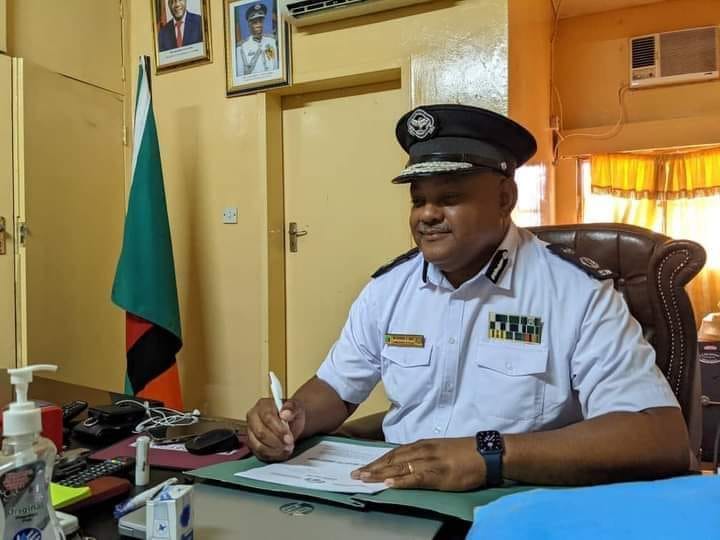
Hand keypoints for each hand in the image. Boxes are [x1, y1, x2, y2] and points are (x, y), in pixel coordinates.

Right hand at [246, 398, 305, 461]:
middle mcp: (253, 418)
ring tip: (288, 448)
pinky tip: (283, 452)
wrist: (292, 423)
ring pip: (259, 446)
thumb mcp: (297, 407)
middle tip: (289, 444)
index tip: (288, 435)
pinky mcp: (253, 445)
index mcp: (262, 405)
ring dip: (275, 450)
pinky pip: (260, 454)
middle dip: (277, 441)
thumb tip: (285, 413)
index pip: (267, 417)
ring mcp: (251, 432)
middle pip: (261, 433)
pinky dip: (273, 455)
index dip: (278, 428)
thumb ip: (292, 408)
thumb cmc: (291, 414)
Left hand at [351, 437, 485, 490]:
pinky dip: (401, 481)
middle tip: (355, 474)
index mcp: (422, 445)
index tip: (363, 467)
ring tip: (364, 478)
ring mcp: (429, 461)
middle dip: (372, 467)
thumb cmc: (465, 453)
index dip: (377, 460)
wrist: (485, 453)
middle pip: (392, 459)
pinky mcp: (438, 473)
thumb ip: (423, 455)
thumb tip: (407, 463)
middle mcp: (422, 450)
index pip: (394, 453)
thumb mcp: (440, 450)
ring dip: (380, 473)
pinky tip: (389, 484)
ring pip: (399, 467)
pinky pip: (416, 477)